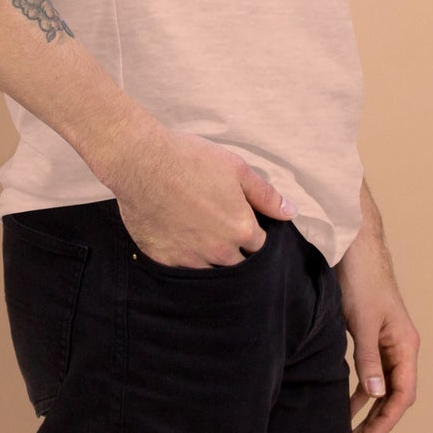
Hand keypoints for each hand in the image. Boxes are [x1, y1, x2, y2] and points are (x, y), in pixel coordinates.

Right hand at [109, 129, 297, 268]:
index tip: (239, 220)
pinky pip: (182, 271)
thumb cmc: (190, 160)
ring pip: (210, 270)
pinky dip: (184, 260)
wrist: (142, 162)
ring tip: (198, 233)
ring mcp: (191, 259)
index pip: (258, 245)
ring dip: (209, 257)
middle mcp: (219, 251)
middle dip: (234, 249)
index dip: (251, 231)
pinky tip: (178, 240)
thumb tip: (290, 212)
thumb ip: (265, 195)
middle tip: (218, 226)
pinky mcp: (165, 261)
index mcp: (241, 229)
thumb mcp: (236, 168)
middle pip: (236, 263)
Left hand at [335, 226, 418, 432]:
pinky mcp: (369, 330)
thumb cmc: (361, 277)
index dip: (385, 423)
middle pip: (393, 394)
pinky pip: (369, 367)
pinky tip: (344, 398)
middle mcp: (400, 343)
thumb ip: (368, 359)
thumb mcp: (362, 321)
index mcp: (405, 343)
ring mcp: (385, 337)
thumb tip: (375, 395)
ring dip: (366, 407)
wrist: (353, 241)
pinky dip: (359, 386)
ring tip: (347, 431)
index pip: (402, 395)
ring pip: (380, 383)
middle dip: (376, 422)